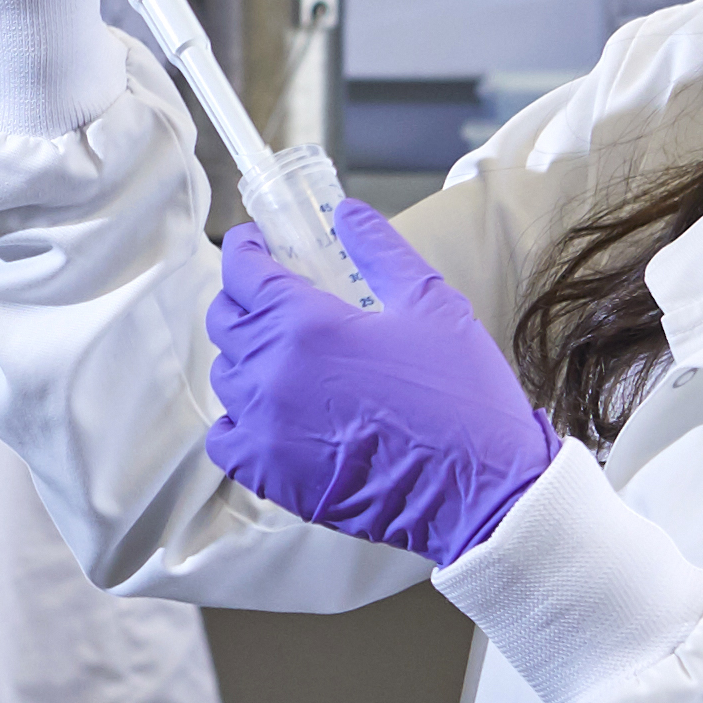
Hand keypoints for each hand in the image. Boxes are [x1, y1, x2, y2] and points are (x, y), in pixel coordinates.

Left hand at [201, 201, 556, 566]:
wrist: (479, 489)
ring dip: (246, 357)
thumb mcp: (431, 304)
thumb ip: (381, 250)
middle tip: (275, 298)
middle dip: (243, 298)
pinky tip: (271, 412)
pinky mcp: (268, 474)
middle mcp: (270, 372)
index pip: (241, 270)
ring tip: (286, 356)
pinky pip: (224, 437)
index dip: (244, 249)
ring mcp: (264, 427)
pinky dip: (237, 420)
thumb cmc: (462, 394)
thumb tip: (347, 213)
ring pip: (225, 376)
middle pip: (224, 320)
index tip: (255, 245)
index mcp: (305, 323)